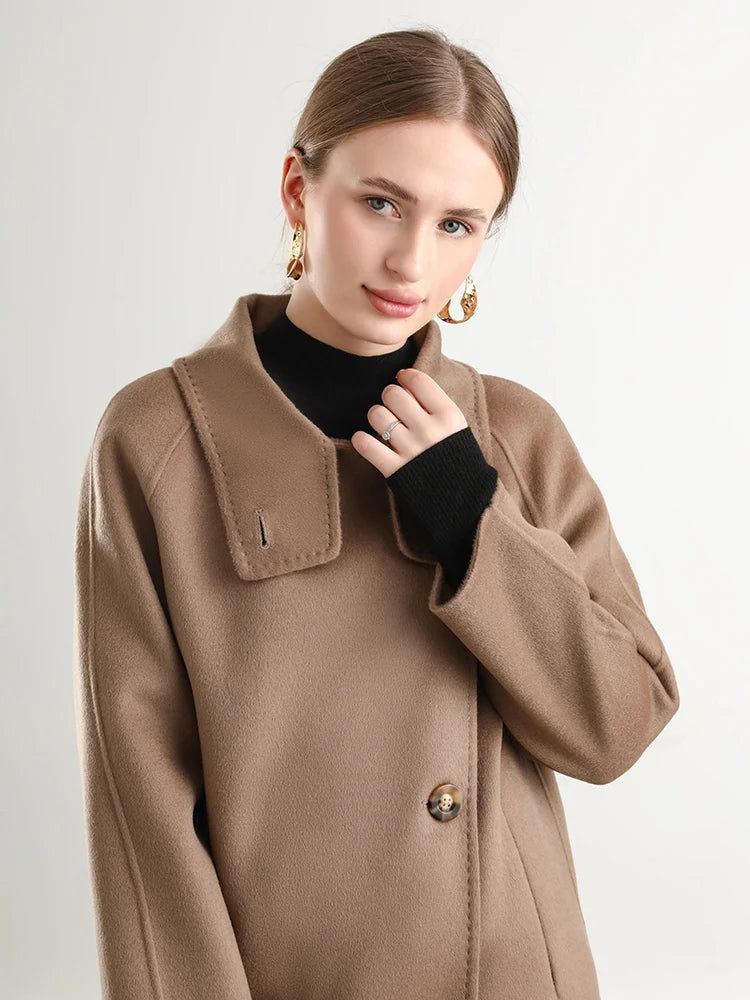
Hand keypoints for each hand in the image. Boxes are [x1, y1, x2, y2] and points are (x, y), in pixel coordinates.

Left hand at [350, 368, 467, 476]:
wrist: (465, 503)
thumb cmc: (459, 463)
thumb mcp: (458, 429)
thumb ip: (437, 407)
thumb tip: (409, 382)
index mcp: (449, 416)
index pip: (418, 381)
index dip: (405, 376)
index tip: (402, 380)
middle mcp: (429, 430)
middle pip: (392, 394)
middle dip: (389, 397)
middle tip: (394, 407)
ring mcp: (411, 449)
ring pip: (376, 414)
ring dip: (377, 417)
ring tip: (384, 426)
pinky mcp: (394, 470)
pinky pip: (365, 444)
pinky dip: (362, 440)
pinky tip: (370, 441)